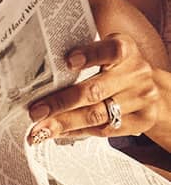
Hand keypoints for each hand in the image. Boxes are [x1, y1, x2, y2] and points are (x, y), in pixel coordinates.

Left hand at [27, 34, 170, 145]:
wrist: (150, 88)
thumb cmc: (115, 69)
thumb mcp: (105, 54)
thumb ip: (81, 59)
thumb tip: (39, 75)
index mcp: (125, 50)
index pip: (111, 50)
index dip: (90, 55)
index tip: (68, 61)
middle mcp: (136, 73)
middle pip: (95, 90)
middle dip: (60, 103)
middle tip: (35, 112)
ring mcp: (141, 98)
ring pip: (97, 114)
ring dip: (64, 123)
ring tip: (40, 130)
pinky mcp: (142, 120)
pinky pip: (105, 130)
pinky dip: (77, 132)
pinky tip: (58, 133)